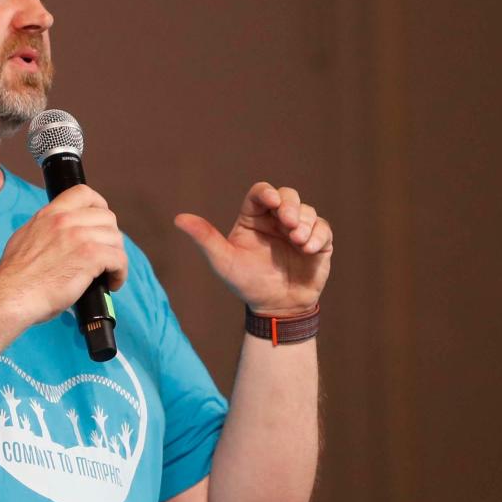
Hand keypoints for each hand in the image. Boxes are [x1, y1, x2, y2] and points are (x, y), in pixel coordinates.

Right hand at [0, 185, 127, 325]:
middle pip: (107, 217)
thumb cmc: (15, 278)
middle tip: (106, 254)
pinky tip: (113, 283)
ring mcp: (79, 237)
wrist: (12, 294)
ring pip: (115, 239)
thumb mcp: (24, 239)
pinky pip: (119, 259)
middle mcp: (65, 221)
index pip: (83, 193)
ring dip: (116, 257)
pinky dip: (120, 272)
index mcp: (50, 214)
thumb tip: (53, 237)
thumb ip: (43, 231)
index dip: (99, 206)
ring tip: (109, 273)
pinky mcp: (90, 257)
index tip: (101, 220)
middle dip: (111, 237)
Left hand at [175, 182, 332, 314]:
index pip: (261, 194)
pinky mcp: (318, 242)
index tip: (271, 201)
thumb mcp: (223, 260)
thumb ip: (204, 238)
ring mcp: (298, 230)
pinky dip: (318, 236)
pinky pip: (323, 229)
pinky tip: (308, 249)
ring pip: (307, 211)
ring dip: (304, 223)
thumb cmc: (246, 283)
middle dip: (290, 205)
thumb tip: (178, 218)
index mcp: (253, 219)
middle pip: (288, 196)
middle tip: (288, 223)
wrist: (275, 308)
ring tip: (297, 241)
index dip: (267, 193)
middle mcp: (276, 220)